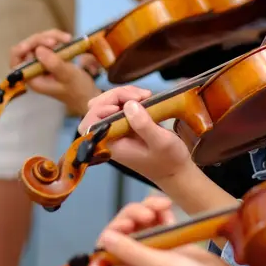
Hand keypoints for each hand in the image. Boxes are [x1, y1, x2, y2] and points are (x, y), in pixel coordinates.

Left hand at [9, 30, 102, 116]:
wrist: (89, 96)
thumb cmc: (78, 89)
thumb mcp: (68, 76)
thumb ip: (53, 64)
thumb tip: (38, 49)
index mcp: (32, 78)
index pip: (18, 58)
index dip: (25, 47)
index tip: (41, 42)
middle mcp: (33, 70)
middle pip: (28, 47)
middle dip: (42, 39)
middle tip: (60, 39)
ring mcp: (41, 64)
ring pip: (38, 43)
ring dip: (51, 37)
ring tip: (67, 39)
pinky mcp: (50, 59)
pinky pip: (47, 45)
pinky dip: (56, 39)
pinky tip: (68, 40)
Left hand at [78, 86, 194, 184]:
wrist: (176, 170)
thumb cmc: (169, 159)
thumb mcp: (161, 141)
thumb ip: (143, 125)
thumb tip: (128, 104)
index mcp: (111, 144)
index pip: (89, 124)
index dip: (100, 110)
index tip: (121, 107)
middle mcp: (110, 136)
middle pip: (97, 108)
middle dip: (116, 96)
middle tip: (140, 96)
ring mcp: (118, 129)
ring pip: (107, 103)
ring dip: (124, 94)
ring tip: (145, 95)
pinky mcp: (126, 124)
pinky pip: (119, 105)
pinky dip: (130, 97)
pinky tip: (145, 97)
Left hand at [95, 195, 240, 265]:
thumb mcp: (156, 265)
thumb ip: (129, 250)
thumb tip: (103, 237)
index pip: (109, 243)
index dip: (116, 227)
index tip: (132, 222)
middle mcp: (138, 257)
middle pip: (126, 227)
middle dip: (135, 214)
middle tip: (151, 212)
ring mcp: (155, 248)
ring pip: (142, 221)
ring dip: (149, 209)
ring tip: (165, 205)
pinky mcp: (171, 240)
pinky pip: (159, 221)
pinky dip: (161, 212)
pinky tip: (170, 210)